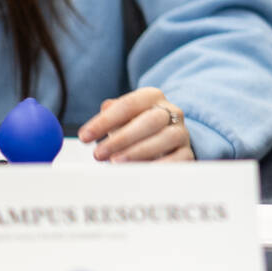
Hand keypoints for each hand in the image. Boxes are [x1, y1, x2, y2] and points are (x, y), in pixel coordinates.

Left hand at [79, 87, 194, 161]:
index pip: (128, 105)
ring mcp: (181, 133)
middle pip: (149, 120)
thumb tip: (101, 114)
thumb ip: (110, 115)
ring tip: (116, 162)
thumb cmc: (137, 130)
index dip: (104, 121)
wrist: (166, 143)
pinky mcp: (187, 154)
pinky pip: (178, 159)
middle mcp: (171, 112)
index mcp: (152, 98)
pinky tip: (140, 172)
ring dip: (139, 151)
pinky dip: (158, 166)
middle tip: (99, 153)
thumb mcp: (121, 119)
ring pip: (165, 138)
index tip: (84, 136)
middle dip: (121, 138)